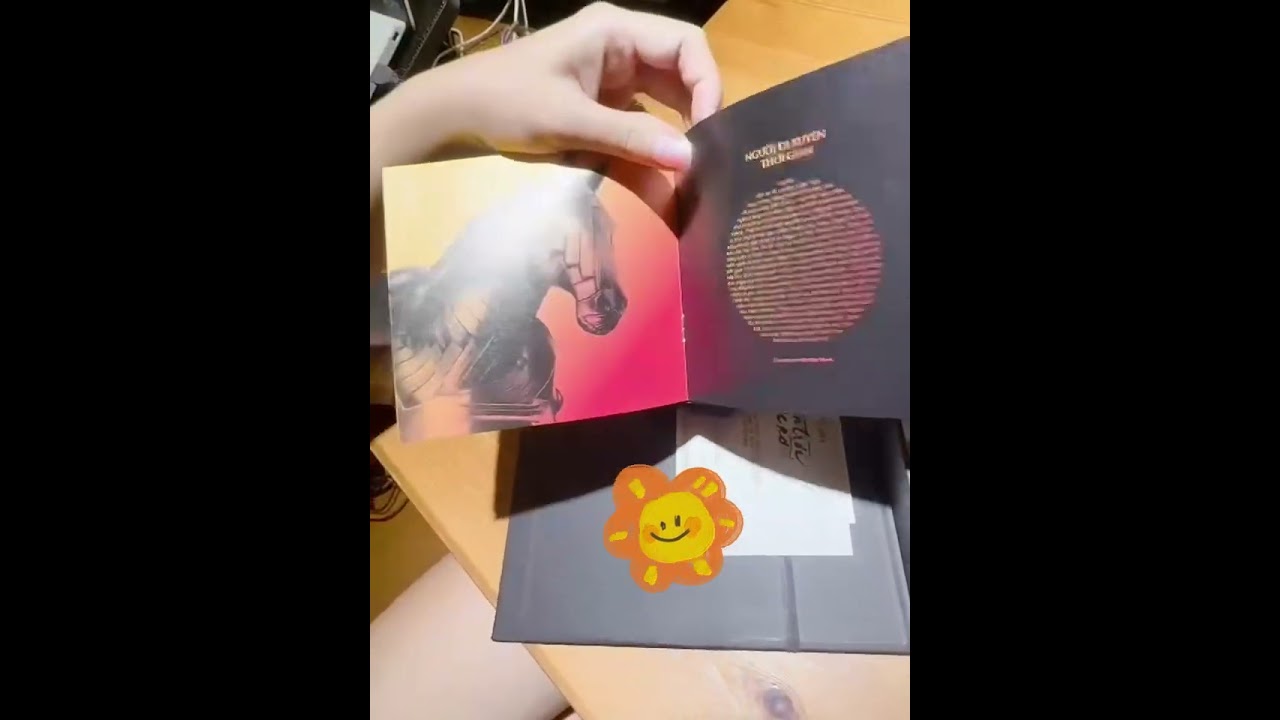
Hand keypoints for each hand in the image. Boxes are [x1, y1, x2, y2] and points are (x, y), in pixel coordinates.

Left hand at [373, 2, 721, 173]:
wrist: (455, 115)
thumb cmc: (505, 104)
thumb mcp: (569, 122)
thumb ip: (630, 139)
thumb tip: (688, 160)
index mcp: (615, 31)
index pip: (687, 44)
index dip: (707, 83)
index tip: (708, 131)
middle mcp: (621, 47)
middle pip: (682, 73)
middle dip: (697, 113)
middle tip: (707, 160)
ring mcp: (613, 76)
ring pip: (667, 102)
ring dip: (677, 135)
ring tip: (691, 173)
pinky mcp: (604, 105)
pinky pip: (643, 123)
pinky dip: (653, 148)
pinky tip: (663, 178)